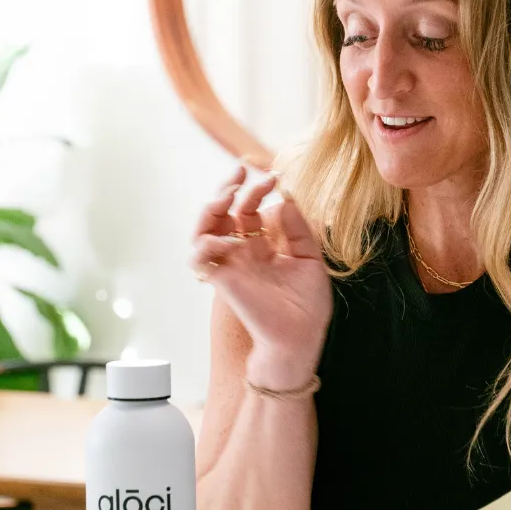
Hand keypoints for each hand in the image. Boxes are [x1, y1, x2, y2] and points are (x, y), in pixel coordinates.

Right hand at [191, 167, 333, 384]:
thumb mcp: (310, 259)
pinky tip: (226, 237)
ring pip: (204, 228)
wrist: (300, 337)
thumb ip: (299, 229)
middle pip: (224, 212)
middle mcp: (243, 252)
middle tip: (241, 172)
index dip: (257, 190)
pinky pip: (200, 258)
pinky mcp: (223, 280)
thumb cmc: (307, 305)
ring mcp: (231, 265)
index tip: (275, 177)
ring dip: (211, 207)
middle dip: (229, 188)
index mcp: (263, 246)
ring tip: (228, 194)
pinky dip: (206, 243)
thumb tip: (285, 199)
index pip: (250, 210)